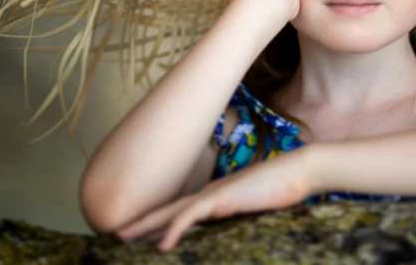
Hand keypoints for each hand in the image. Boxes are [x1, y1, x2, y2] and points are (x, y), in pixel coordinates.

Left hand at [116, 147, 315, 251]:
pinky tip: (163, 245)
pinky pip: (193, 215)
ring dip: (146, 224)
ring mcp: (216, 194)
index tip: (140, 235)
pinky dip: (175, 228)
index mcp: (218, 197)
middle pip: (169, 209)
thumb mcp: (256, 208)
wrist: (299, 171)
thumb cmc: (283, 189)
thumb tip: (228, 230)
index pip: (181, 211)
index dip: (159, 222)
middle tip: (116, 233)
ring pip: (173, 211)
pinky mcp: (224, 198)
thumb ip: (239, 215)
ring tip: (122, 236)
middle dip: (142, 222)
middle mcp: (211, 194)